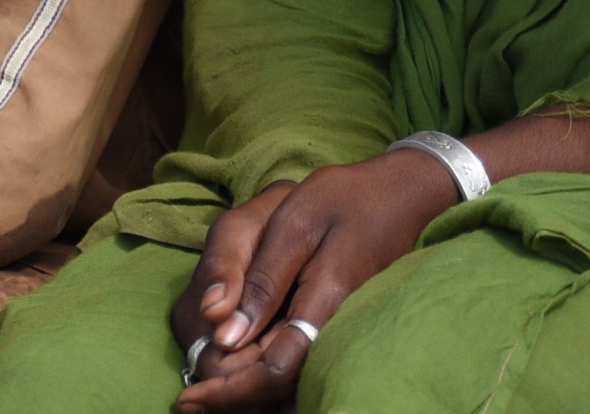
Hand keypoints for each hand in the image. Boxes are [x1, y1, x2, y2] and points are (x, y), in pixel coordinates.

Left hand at [166, 154, 464, 409]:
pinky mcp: (339, 329)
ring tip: (206, 389)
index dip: (229, 390)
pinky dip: (268, 377)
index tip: (187, 398)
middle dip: (233, 398)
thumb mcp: (295, 224)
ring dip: (248, 393)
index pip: (274, 372)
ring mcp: (342, 334)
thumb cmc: (344, 199)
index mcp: (325, 305)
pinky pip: (302, 367)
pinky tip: (239, 367)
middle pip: (281, 390)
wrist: (402, 195)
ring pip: (292, 387)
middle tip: (189, 400)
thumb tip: (223, 335)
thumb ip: (261, 280)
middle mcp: (337, 332)